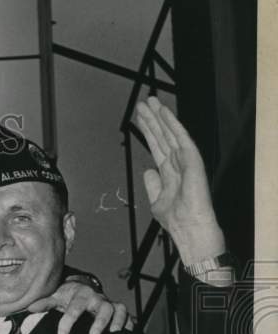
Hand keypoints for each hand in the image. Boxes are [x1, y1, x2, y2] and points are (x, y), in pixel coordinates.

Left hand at [28, 281, 128, 333]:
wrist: (83, 287)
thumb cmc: (68, 295)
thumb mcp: (56, 297)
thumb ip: (45, 302)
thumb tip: (30, 307)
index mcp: (80, 295)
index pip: (75, 308)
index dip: (68, 322)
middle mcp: (97, 298)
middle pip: (103, 307)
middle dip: (99, 321)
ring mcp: (109, 303)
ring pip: (118, 309)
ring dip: (117, 321)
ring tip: (113, 333)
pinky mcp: (118, 310)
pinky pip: (128, 315)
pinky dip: (129, 323)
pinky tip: (127, 333)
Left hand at [133, 96, 224, 263]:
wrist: (191, 232)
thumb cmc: (176, 221)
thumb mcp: (156, 202)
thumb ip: (152, 185)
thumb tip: (148, 170)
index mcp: (169, 172)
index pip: (157, 146)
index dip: (148, 131)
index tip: (139, 117)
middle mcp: (178, 164)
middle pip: (162, 137)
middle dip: (152, 120)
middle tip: (143, 101)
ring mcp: (186, 162)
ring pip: (171, 134)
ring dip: (161, 117)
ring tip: (150, 101)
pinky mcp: (193, 163)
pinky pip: (182, 140)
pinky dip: (173, 126)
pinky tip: (165, 114)